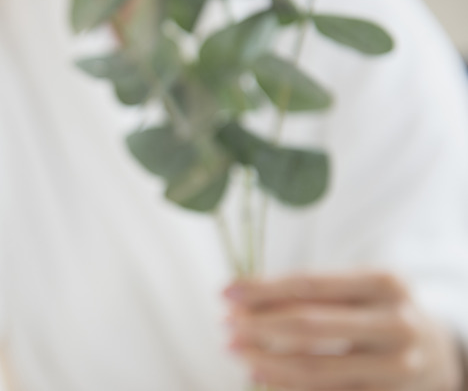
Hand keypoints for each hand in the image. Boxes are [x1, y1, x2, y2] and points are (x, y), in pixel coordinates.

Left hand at [224, 272, 462, 390]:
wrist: (437, 351)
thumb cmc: (378, 311)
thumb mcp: (357, 288)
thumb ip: (309, 292)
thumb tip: (242, 299)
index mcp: (385, 283)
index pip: (310, 285)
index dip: (263, 289)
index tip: (226, 292)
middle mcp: (395, 324)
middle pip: (309, 327)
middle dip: (258, 326)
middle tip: (226, 324)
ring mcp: (395, 368)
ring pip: (313, 370)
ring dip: (264, 361)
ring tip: (235, 350)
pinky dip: (284, 387)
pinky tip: (259, 375)